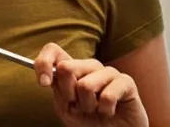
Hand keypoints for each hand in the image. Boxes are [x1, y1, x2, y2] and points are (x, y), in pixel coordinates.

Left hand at [34, 43, 148, 126]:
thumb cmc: (90, 122)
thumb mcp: (66, 109)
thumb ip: (58, 91)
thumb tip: (50, 75)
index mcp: (73, 69)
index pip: (53, 50)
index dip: (43, 63)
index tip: (43, 83)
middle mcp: (90, 66)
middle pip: (66, 67)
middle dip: (67, 94)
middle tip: (78, 106)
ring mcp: (109, 72)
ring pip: (85, 85)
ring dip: (87, 106)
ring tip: (96, 110)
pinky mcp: (126, 82)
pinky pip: (108, 95)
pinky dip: (105, 110)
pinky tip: (110, 112)